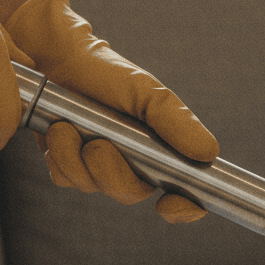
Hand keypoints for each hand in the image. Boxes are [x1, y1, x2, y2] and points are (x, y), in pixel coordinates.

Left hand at [5, 0, 218, 222]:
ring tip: (65, 125)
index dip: (184, 208)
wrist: (55, 56)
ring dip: (77, 159)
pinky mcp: (66, 162)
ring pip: (93, 187)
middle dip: (112, 173)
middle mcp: (132, 162)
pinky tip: (57, 130)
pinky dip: (59, 157)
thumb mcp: (147, 93)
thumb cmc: (106, 72)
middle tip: (97, 145)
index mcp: (159, 150)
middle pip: (130, 193)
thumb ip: (176, 122)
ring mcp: (98, 165)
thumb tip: (209, 153)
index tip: (169, 206)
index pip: (184, 192)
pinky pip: (65, 178)